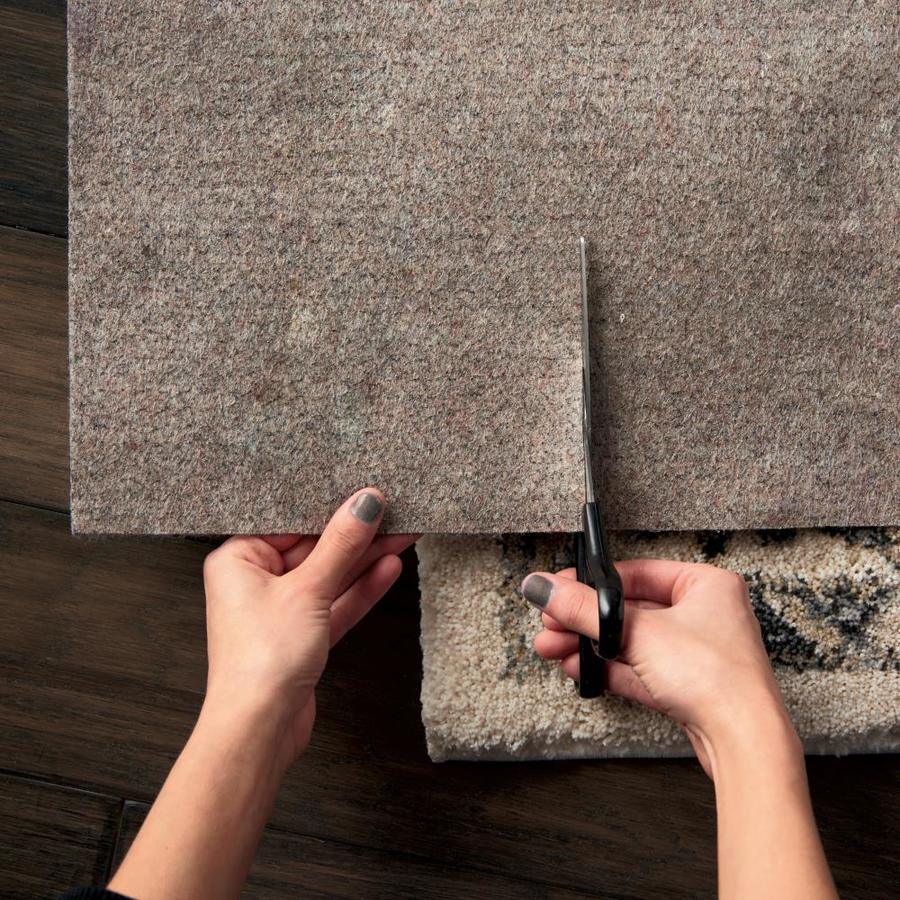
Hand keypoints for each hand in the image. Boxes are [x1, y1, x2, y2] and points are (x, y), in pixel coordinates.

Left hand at [202, 487, 415, 771]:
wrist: (260, 730)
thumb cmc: (260, 662)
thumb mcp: (308, 590)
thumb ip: (341, 545)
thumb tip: (364, 504)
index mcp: (238, 560)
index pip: (290, 522)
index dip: (329, 506)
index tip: (364, 493)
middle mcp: (255, 582)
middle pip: (314, 547)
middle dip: (355, 534)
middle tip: (392, 512)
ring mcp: (281, 609)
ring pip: (330, 575)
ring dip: (366, 559)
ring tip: (403, 534)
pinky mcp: (303, 635)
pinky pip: (336, 602)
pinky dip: (361, 588)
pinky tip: (388, 567)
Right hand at [523, 560, 797, 775]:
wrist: (743, 742)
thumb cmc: (717, 678)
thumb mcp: (637, 632)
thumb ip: (583, 608)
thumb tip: (545, 587)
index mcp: (706, 585)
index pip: (637, 573)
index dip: (593, 582)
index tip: (561, 587)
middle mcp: (705, 615)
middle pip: (629, 609)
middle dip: (584, 620)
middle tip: (551, 622)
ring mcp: (696, 653)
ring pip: (631, 642)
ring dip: (589, 645)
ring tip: (553, 648)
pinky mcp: (687, 686)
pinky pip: (639, 670)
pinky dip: (608, 669)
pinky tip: (579, 668)